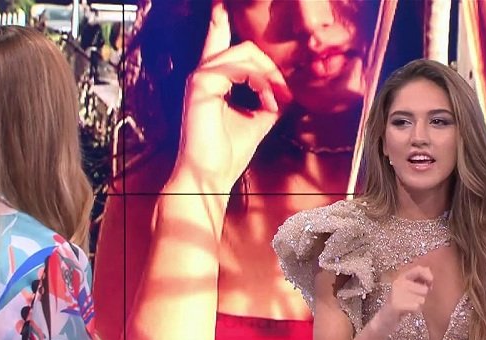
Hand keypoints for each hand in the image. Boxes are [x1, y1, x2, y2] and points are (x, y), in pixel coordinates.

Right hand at [175, 0, 292, 189]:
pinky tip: (266, 102)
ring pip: (245, 53)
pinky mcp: (201, 85)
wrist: (210, 176)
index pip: (218, 38)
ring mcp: (200, 77)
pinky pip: (240, 68)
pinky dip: (260, 83)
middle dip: (271, 67)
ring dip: (269, 77)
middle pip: (244, 46)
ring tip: (275, 102)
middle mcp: (204, 74)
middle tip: (283, 94)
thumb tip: (285, 88)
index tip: (223, 3)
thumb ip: (269, 98)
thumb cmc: (227, 153)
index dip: (221, 18)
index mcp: (213, 79)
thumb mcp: (258, 119)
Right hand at [380, 264, 432, 326]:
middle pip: (424, 289)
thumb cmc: (401, 303)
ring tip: (410, 306)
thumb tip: (432, 279)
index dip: (428, 275)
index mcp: (402, 276)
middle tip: (413, 301)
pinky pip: (417, 306)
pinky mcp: (397, 304)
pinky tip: (409, 311)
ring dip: (420, 305)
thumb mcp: (409, 289)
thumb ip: (420, 281)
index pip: (419, 269)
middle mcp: (398, 282)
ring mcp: (397, 293)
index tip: (430, 284)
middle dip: (424, 296)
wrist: (385, 319)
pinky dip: (416, 311)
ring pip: (422, 299)